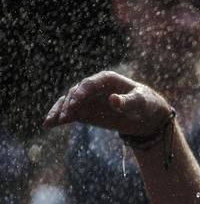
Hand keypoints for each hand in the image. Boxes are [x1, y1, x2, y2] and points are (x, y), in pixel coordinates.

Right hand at [44, 71, 171, 135]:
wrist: (147, 115)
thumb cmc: (146, 104)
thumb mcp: (142, 102)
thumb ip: (128, 102)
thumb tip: (113, 99)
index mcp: (107, 79)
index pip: (89, 83)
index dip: (81, 92)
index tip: (74, 103)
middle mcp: (94, 87)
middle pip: (76, 92)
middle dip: (69, 103)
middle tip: (65, 116)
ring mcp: (88, 98)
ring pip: (69, 102)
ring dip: (60, 110)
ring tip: (52, 121)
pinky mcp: (85, 111)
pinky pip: (70, 113)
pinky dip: (59, 117)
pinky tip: (49, 124)